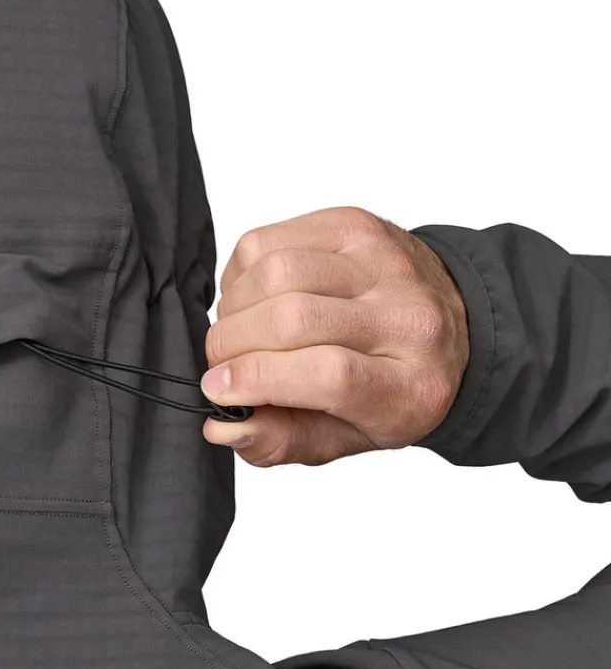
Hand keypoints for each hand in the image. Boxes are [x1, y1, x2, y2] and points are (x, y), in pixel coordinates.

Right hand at [199, 206, 469, 465]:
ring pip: (278, 271)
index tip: (218, 389)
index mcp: (409, 387)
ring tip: (236, 332)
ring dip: (234, 308)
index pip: (328, 373)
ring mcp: (384, 263)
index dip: (258, 379)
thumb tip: (223, 425)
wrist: (450, 329)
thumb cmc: (385, 392)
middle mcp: (408, 318)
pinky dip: (243, 274)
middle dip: (233, 344)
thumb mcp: (339, 438)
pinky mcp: (356, 226)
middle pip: (295, 317)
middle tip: (220, 364)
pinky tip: (252, 298)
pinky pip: (273, 240)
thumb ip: (279, 441)